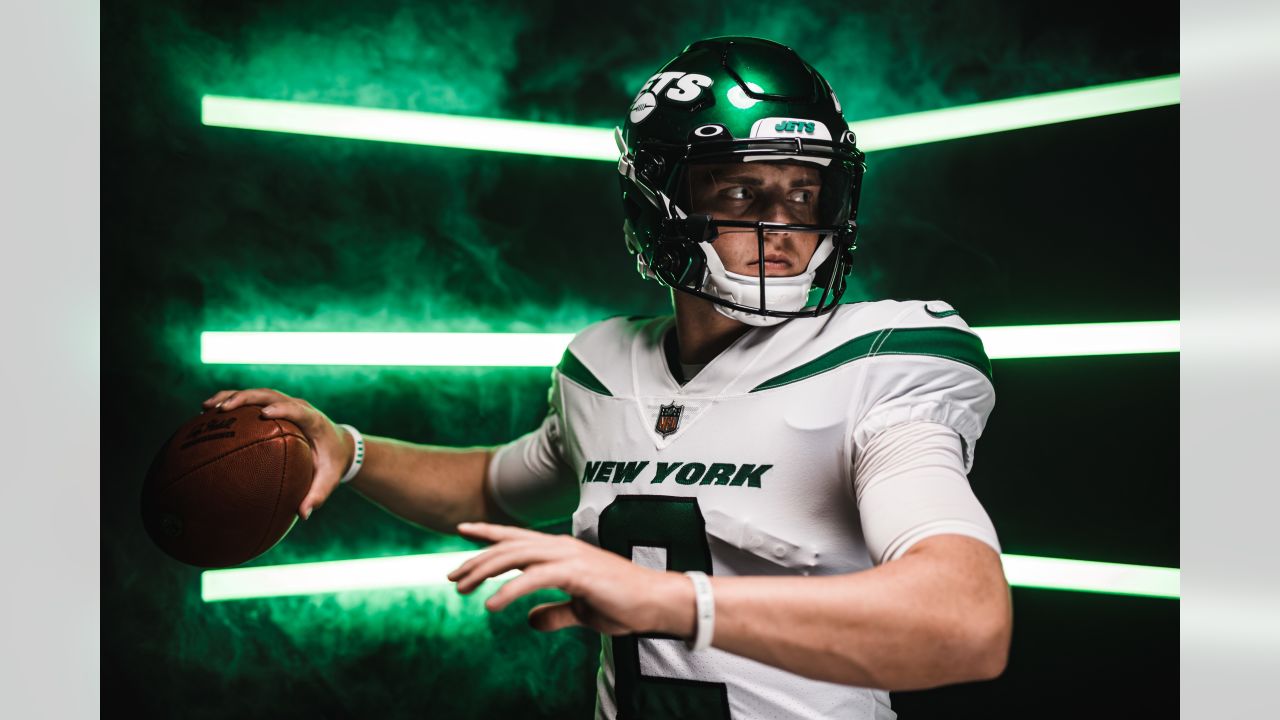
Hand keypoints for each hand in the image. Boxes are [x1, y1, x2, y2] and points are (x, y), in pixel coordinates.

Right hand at [200, 387, 353, 520]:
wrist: (340, 443)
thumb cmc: (333, 462)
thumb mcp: (330, 479)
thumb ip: (318, 495)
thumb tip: (304, 515)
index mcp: (313, 421)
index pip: (297, 409)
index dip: (283, 408)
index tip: (266, 413)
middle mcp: (298, 407)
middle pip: (270, 395)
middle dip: (245, 398)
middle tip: (221, 410)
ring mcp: (286, 404)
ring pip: (257, 394)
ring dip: (231, 397)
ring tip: (206, 408)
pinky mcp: (276, 406)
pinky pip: (252, 402)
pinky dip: (231, 404)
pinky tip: (208, 414)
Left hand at [448, 522, 694, 637]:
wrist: (656, 604)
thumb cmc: (623, 605)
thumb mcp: (581, 611)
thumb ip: (554, 613)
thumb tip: (530, 621)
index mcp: (562, 551)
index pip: (518, 538)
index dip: (488, 534)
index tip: (462, 532)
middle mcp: (562, 547)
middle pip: (509, 546)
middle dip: (476, 559)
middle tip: (451, 576)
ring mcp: (570, 557)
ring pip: (516, 556)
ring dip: (485, 571)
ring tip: (462, 589)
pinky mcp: (577, 573)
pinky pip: (535, 578)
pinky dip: (509, 590)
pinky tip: (492, 604)